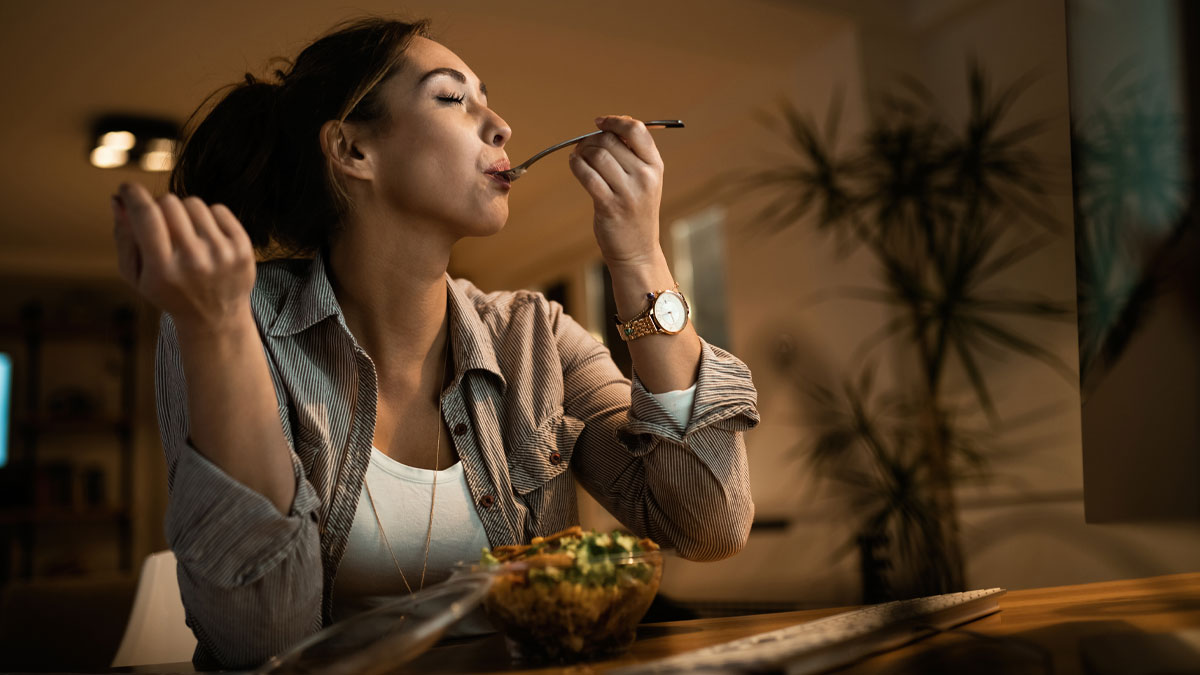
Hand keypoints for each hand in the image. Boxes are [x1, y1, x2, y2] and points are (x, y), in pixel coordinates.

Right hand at [111, 182, 255, 334]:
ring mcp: (222, 254)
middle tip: (160, 223)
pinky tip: (205, 238)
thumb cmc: (169, 293)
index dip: (133, 195)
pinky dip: (208, 217)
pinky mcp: (243, 248)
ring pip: (194, 203)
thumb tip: (119, 200)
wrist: (216, 318)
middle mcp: (195, 261)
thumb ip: (124, 238)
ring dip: (184, 212)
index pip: (146, 216)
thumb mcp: (137, 275)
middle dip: (158, 206)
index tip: (127, 188)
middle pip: (169, 203)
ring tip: (185, 235)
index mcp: (163, 270)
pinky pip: (218, 209)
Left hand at [568, 115, 664, 267]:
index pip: (637, 130)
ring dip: (581, 151)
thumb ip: (631, 154)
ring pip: (597, 155)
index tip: (599, 122)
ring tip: (577, 156)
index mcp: (655, 166)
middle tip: (583, 146)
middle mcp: (644, 177)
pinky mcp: (609, 206)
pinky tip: (574, 164)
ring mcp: (628, 192)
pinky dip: (575, 165)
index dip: (615, 121)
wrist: (637, 250)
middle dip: (591, 139)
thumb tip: (606, 127)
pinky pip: (587, 175)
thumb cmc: (636, 211)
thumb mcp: (645, 181)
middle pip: (610, 141)